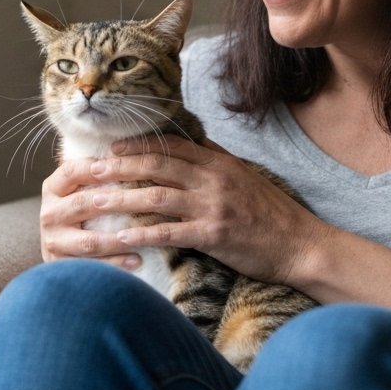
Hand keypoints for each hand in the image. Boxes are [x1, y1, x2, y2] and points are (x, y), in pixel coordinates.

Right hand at [38, 157, 142, 269]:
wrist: (61, 249)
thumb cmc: (81, 211)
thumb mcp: (80, 188)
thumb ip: (98, 173)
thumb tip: (135, 150)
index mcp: (53, 188)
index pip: (72, 171)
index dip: (96, 167)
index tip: (124, 165)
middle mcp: (49, 213)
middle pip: (83, 204)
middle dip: (115, 202)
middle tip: (145, 200)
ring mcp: (54, 241)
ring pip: (90, 240)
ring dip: (118, 238)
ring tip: (144, 235)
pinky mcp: (62, 265)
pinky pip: (93, 265)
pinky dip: (116, 263)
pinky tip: (137, 259)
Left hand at [87, 135, 328, 285]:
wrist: (300, 244)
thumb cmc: (270, 214)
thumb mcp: (244, 178)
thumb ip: (214, 163)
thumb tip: (188, 147)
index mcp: (219, 163)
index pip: (172, 145)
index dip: (139, 145)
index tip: (111, 148)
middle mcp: (213, 179)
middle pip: (157, 164)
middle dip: (119, 166)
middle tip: (89, 169)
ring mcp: (213, 206)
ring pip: (157, 196)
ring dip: (122, 198)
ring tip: (94, 201)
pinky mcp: (214, 235)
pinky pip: (170, 232)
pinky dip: (142, 234)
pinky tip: (120, 238)